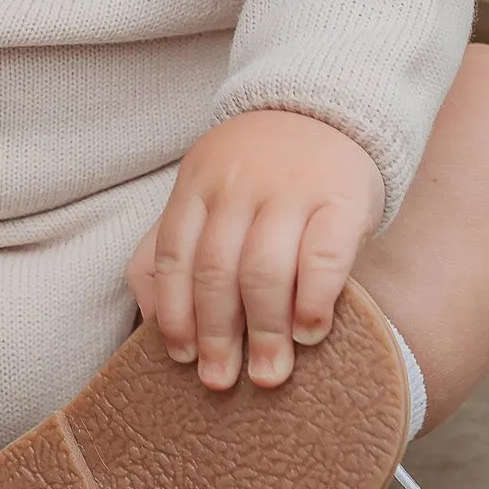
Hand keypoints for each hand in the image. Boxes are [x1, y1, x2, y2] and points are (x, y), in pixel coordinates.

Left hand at [126, 110, 382, 393]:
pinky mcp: (340, 199)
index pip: (174, 254)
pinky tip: (309, 332)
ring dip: (264, 331)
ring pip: (264, 269)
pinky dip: (313, 301)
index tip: (182, 357)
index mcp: (198, 183)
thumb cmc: (256, 170)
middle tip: (221, 381)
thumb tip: (148, 319)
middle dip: (216, 334)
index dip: (175, 312)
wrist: (324, 107)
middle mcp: (238, 184)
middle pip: (216, 269)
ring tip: (269, 373)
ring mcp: (290, 189)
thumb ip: (170, 245)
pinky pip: (323, 256)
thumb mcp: (203, 189)